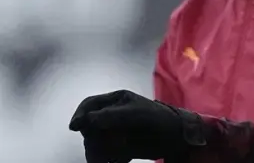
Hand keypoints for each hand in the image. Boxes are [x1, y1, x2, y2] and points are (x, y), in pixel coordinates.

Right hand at [69, 90, 204, 161]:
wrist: (175, 136)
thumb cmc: (156, 118)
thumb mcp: (132, 113)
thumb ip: (108, 115)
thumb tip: (83, 121)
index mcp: (115, 100)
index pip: (89, 105)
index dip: (80, 115)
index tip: (75, 127)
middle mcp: (112, 115)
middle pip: (89, 128)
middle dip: (93, 139)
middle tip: (101, 147)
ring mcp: (115, 131)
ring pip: (95, 144)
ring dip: (99, 153)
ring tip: (115, 156)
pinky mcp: (119, 147)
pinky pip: (105, 155)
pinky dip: (110, 159)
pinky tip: (122, 159)